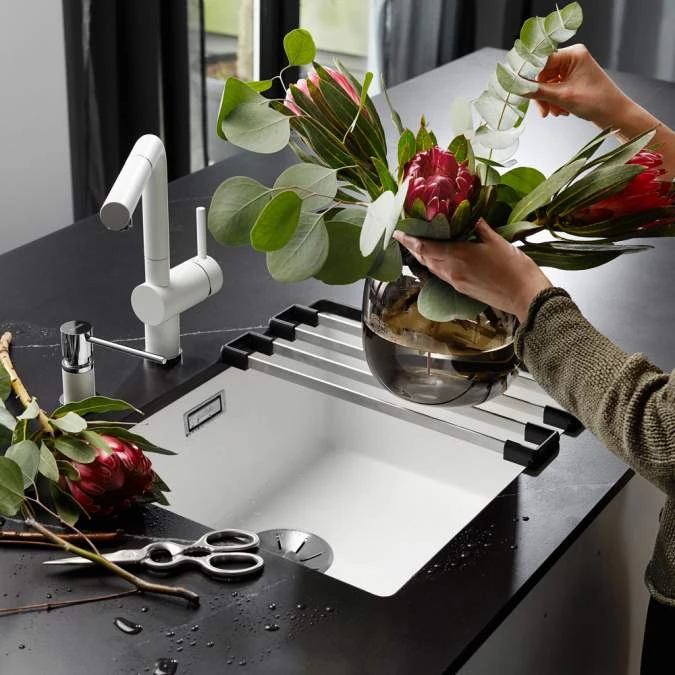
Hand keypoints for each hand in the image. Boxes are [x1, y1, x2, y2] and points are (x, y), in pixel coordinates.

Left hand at [392, 220, 551, 322]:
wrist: (524, 296)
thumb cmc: (514, 267)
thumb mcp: (497, 241)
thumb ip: (481, 229)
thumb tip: (474, 219)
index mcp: (458, 255)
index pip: (425, 247)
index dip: (410, 240)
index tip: (399, 233)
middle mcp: (452, 270)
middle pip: (424, 258)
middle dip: (413, 247)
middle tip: (406, 236)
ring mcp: (456, 282)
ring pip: (432, 267)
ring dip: (423, 256)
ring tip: (418, 245)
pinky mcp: (462, 289)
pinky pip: (442, 275)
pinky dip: (436, 265)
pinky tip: (438, 258)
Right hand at [529, 44, 630, 126]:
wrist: (615, 114)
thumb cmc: (597, 101)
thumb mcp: (563, 97)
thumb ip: (537, 92)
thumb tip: (517, 88)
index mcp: (573, 54)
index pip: (541, 62)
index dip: (530, 77)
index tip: (520, 90)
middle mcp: (573, 58)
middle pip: (544, 75)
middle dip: (542, 95)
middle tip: (544, 111)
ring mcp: (574, 70)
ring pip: (548, 85)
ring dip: (549, 101)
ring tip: (556, 113)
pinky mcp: (574, 81)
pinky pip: (555, 90)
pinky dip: (555, 102)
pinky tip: (561, 111)